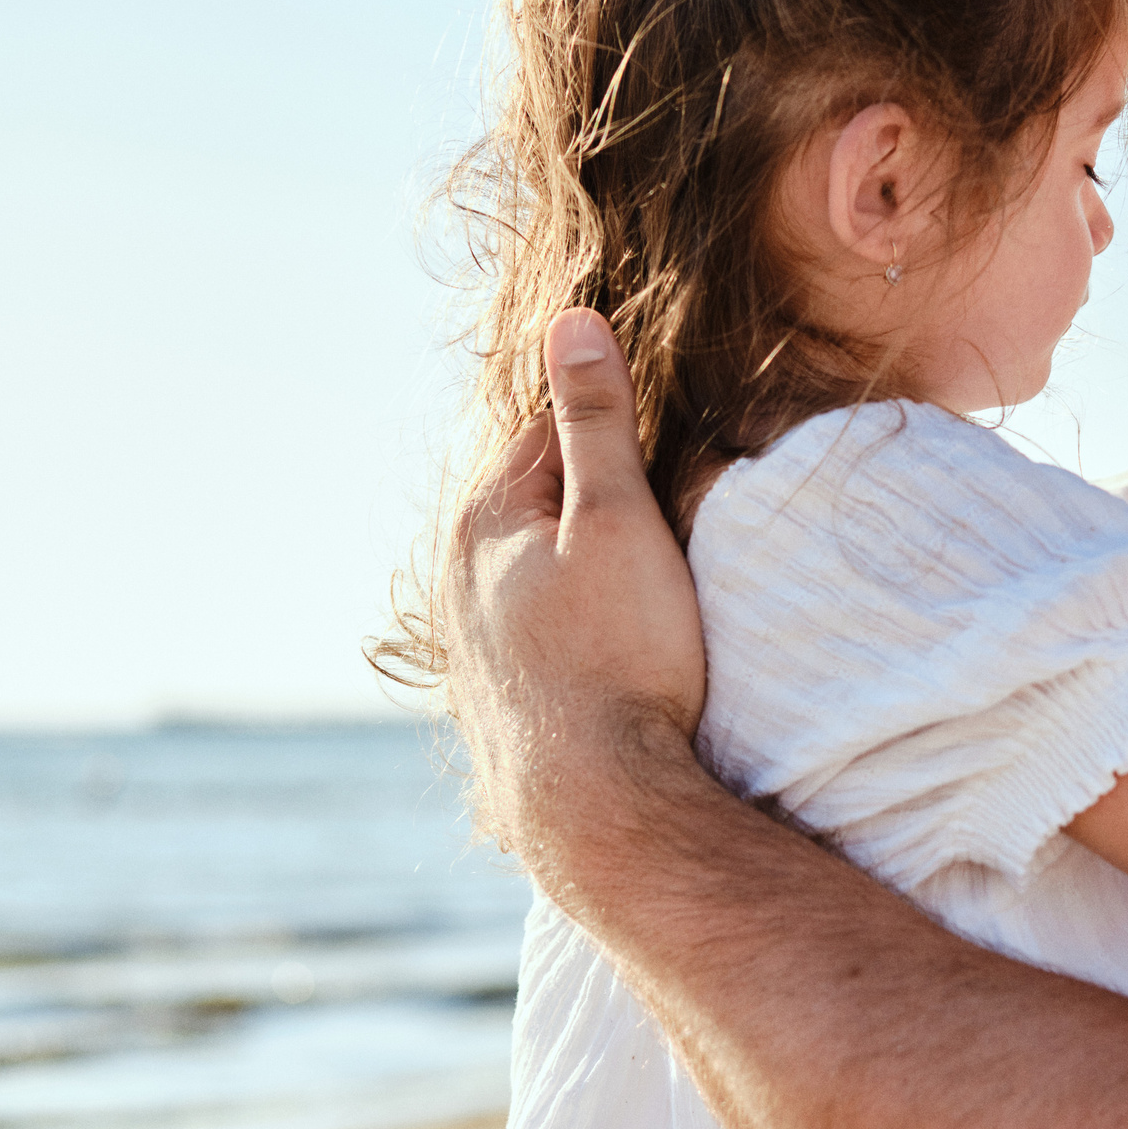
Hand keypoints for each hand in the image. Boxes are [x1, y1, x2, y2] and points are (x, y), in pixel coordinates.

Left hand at [443, 308, 707, 880]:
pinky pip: (541, 626)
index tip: (669, 455)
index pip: (548, 430)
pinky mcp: (495, 694)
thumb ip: (596, 421)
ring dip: (587, 564)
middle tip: (670, 522)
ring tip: (646, 591)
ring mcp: (470, 640)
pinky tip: (613, 649)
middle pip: (539, 499)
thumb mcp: (616, 519)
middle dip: (599, 498)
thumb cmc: (616, 656)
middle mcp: (457, 574)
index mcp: (482, 517)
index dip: (615, 434)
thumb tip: (572, 321)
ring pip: (537, 567)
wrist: (593, 806)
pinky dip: (577, 621)